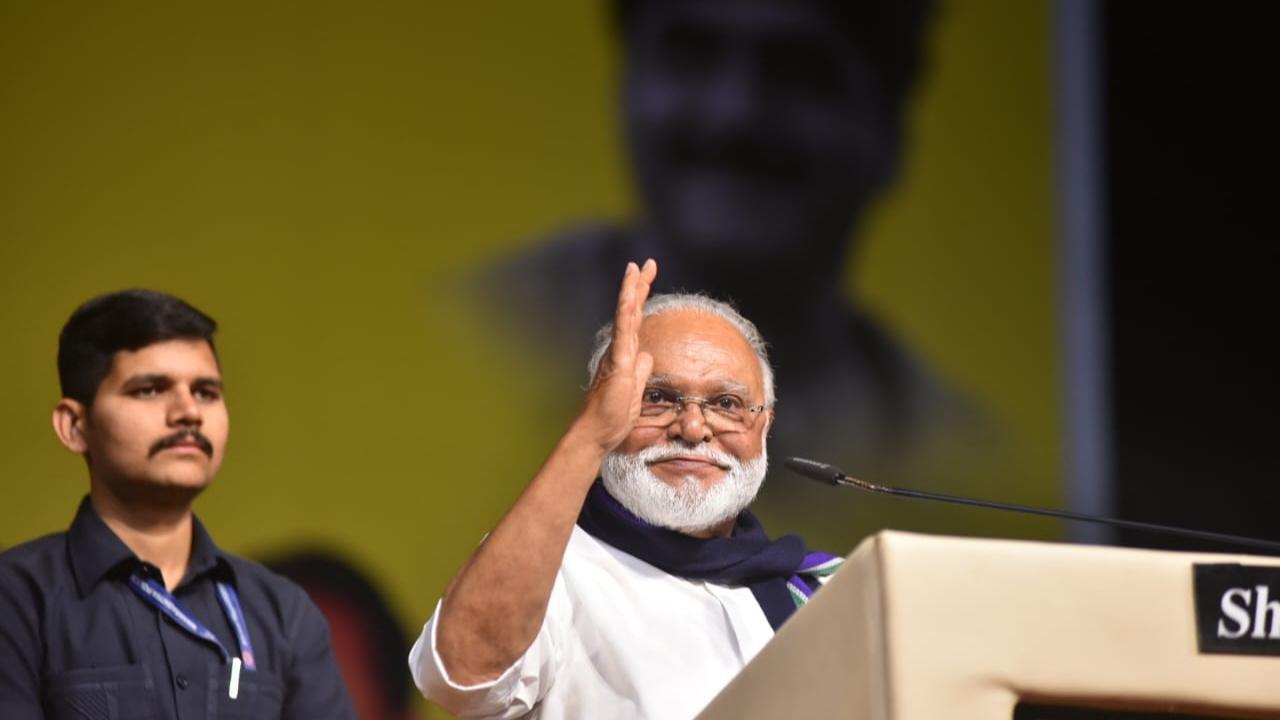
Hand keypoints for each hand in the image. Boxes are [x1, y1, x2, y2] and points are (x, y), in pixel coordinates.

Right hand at [577, 259, 656, 452]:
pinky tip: (630, 297)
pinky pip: (624, 334)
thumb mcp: (636, 390)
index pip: (636, 321)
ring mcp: (616, 355)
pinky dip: (627, 313)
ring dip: (631, 291)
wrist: (596, 432)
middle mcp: (619, 350)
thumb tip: (647, 355)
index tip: (647, 276)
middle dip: (639, 286)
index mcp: (625, 355)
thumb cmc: (612, 416)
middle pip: (631, 311)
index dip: (642, 298)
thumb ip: (641, 370)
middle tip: (647, 263)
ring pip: (625, 316)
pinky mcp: (617, 364)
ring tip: (636, 268)